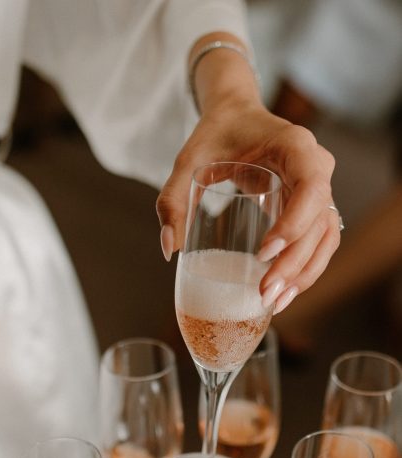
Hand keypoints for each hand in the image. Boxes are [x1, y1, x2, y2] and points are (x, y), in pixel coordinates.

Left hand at [156, 100, 338, 312]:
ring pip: (325, 239)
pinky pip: (318, 242)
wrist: (237, 118)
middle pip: (320, 223)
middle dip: (294, 264)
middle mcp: (317, 167)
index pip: (310, 188)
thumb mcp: (190, 159)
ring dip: (304, 275)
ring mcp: (320, 189)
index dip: (293, 224)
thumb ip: (173, 199)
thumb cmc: (217, 133)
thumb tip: (169, 249)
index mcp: (296, 146)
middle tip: (265, 294)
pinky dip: (304, 269)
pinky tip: (282, 293)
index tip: (263, 253)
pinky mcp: (311, 208)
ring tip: (274, 303)